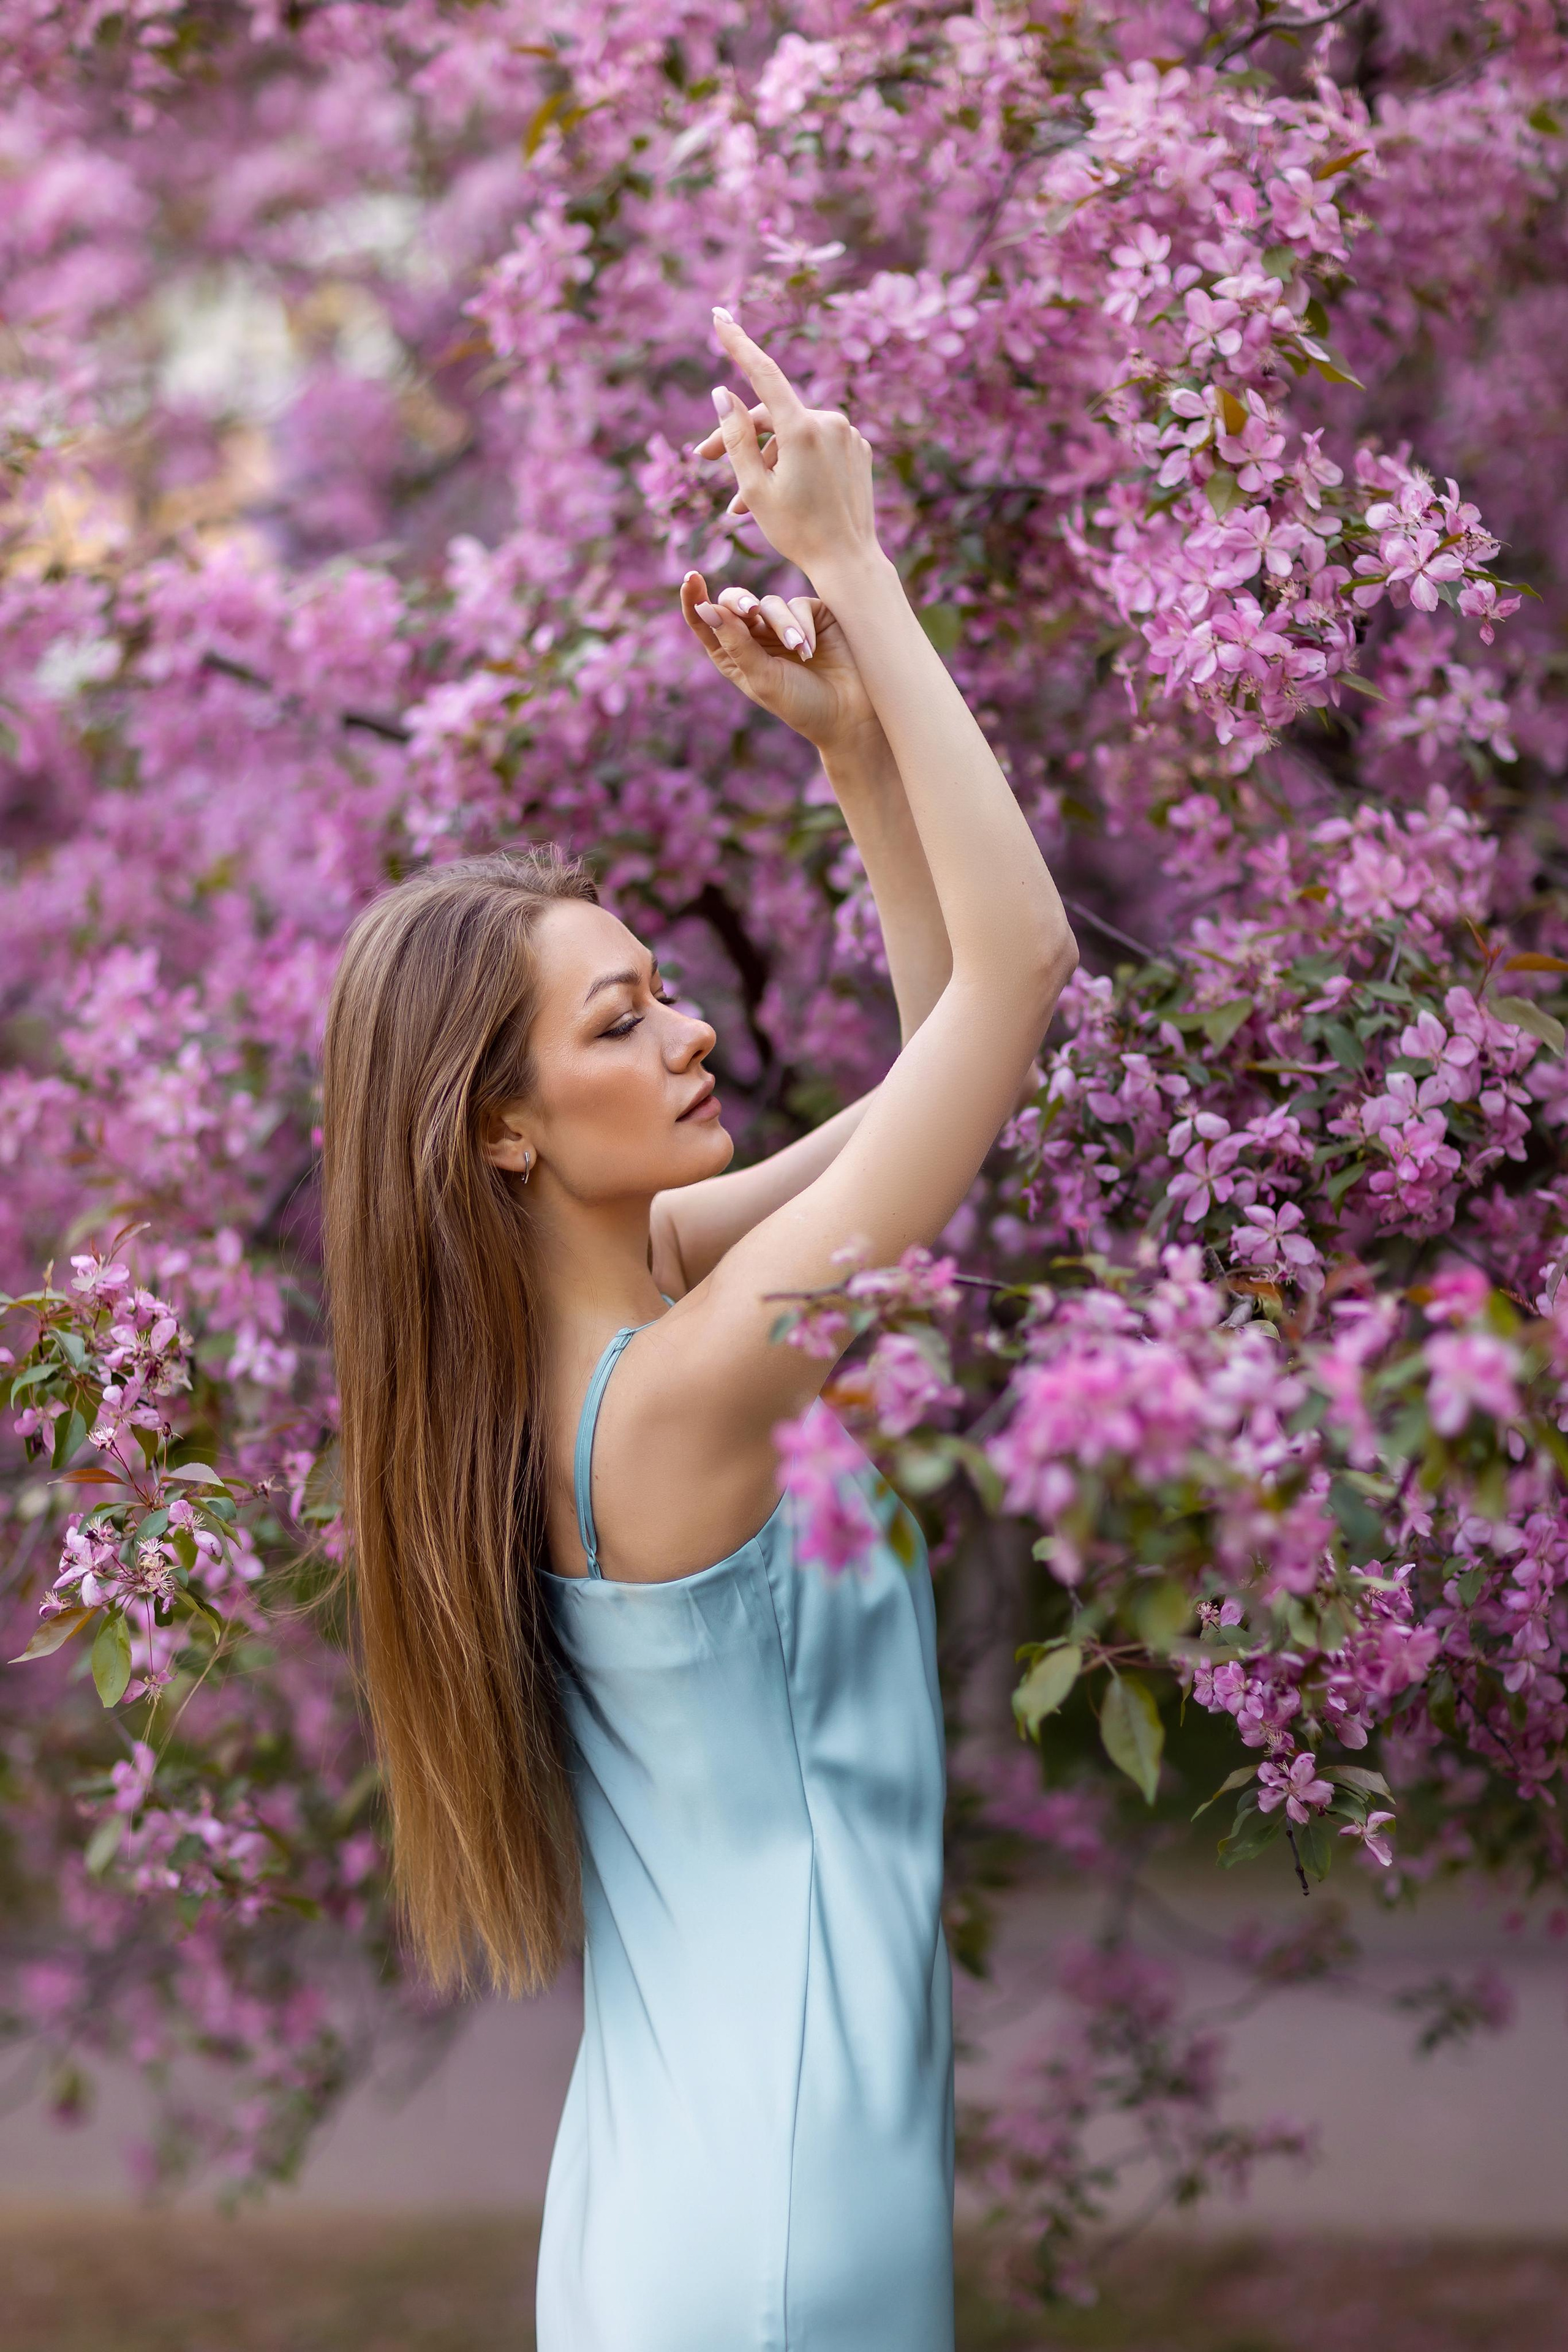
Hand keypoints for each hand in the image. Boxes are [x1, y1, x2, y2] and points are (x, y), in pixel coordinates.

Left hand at [680, 571, 885, 758]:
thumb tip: (706, 608)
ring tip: (801, 651)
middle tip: (750, 612)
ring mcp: (783, 625)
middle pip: (735, 603)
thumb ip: (736, 642)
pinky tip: (813, 648)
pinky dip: (803, 624)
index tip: (691, 578)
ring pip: (769, 604)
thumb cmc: (801, 703)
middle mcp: (755, 637)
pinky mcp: (812, 616)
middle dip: (740, 603)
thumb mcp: (762, 677)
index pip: (707, 622)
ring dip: (783, 626)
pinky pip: (798, 604)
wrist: (849, 713)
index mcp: (733, 655)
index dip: (695, 599)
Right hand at [693, 310, 879, 579]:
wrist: (849, 561)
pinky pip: (815, 446)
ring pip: (791, 434)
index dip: (737, 343)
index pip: (763, 372)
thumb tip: (722, 393)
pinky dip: (793, 462)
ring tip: (741, 504)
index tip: (718, 316)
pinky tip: (780, 492)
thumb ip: (735, 437)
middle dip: (737, 437)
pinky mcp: (858, 449)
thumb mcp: (754, 488)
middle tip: (702, 460)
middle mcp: (829, 422)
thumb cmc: (797, 532)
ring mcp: (847, 434)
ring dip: (764, 460)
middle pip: (771, 416)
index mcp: (802, 429)